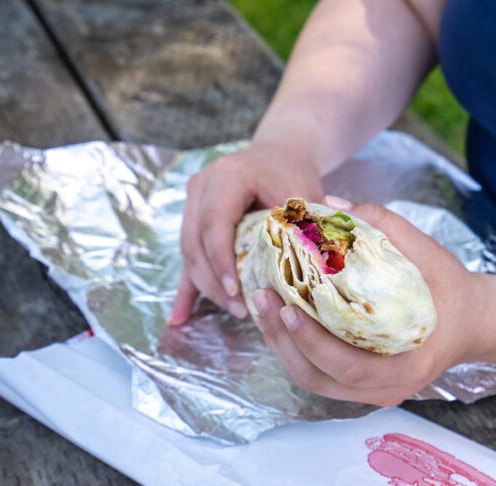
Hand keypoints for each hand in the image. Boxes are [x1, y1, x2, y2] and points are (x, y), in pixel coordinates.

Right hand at [168, 141, 323, 325]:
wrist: (279, 154)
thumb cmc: (293, 173)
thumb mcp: (304, 193)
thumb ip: (306, 224)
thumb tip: (318, 267)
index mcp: (225, 177)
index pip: (214, 222)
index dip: (221, 259)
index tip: (236, 290)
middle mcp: (201, 187)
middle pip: (195, 242)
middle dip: (214, 281)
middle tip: (240, 309)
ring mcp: (193, 205)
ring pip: (190, 253)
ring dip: (208, 286)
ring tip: (235, 311)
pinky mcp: (193, 223)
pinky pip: (189, 260)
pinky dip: (187, 290)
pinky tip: (178, 321)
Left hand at [249, 200, 495, 406]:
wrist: (474, 322)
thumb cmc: (450, 289)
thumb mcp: (428, 253)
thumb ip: (384, 227)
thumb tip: (332, 205)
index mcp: (408, 365)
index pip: (347, 367)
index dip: (312, 342)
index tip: (288, 307)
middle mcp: (388, 389)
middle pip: (318, 379)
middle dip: (283, 341)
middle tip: (264, 299)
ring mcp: (374, 393)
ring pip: (313, 381)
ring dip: (282, 347)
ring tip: (264, 307)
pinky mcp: (362, 388)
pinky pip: (319, 376)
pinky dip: (295, 349)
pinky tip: (280, 318)